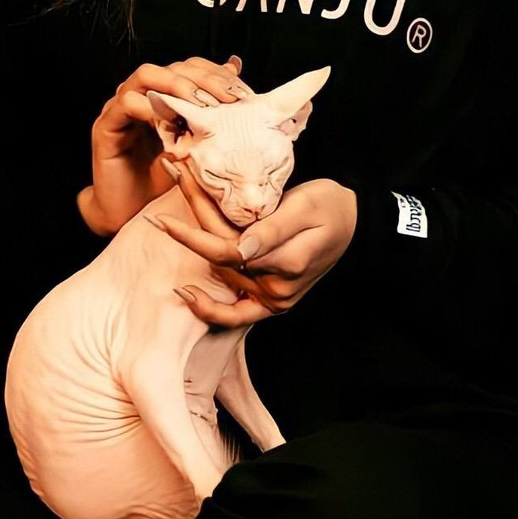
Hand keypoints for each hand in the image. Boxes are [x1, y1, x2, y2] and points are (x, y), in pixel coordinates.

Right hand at [79, 54, 252, 236]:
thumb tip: (237, 88)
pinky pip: (126, 103)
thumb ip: (212, 119)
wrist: (130, 213)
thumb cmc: (164, 181)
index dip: (217, 75)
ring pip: (147, 75)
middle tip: (228, 98)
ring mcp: (120, 107)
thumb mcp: (198, 149)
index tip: (243, 94)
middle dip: (205, 79)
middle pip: (174, 67)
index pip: (191, 68)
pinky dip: (150, 106)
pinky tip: (173, 120)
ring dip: (179, 85)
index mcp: (164, 96)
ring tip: (203, 106)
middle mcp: (141, 94)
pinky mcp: (106, 125)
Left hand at [148, 177, 358, 326]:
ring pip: (222, 275)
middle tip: (161, 204)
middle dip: (189, 230)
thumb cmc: (332, 206)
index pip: (226, 251)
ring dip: (197, 248)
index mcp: (287, 262)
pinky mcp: (272, 301)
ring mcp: (275, 299)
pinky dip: (211, 310)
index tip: (162, 220)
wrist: (356, 223)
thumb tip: (240, 250)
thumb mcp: (307, 207)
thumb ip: (273, 230)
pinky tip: (187, 295)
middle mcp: (277, 288)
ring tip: (170, 218)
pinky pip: (237, 315)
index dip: (191, 236)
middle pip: (220, 260)